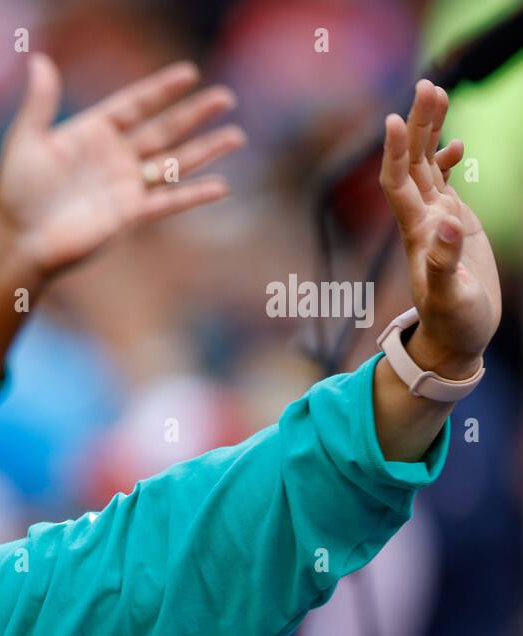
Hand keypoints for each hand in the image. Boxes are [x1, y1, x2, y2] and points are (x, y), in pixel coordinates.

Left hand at [0, 53, 244, 279]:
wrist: (21, 240)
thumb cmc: (17, 191)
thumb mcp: (27, 141)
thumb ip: (40, 102)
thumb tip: (39, 58)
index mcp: (93, 133)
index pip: (135, 105)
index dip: (161, 90)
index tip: (189, 73)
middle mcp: (115, 156)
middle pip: (163, 130)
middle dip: (194, 115)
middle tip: (225, 98)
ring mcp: (125, 186)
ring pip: (173, 163)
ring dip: (205, 150)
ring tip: (236, 136)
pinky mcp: (130, 215)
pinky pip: (168, 202)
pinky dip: (193, 195)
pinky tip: (221, 186)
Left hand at [380, 79, 500, 376]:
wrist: (454, 339)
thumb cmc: (452, 323)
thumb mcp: (450, 297)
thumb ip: (446, 263)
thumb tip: (447, 225)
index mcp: (417, 232)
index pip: (396, 183)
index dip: (392, 153)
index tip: (392, 120)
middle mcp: (420, 220)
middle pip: (410, 162)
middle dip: (416, 123)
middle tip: (427, 84)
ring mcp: (435, 219)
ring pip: (425, 165)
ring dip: (428, 131)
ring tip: (437, 92)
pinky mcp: (451, 224)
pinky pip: (441, 182)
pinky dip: (445, 158)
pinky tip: (455, 142)